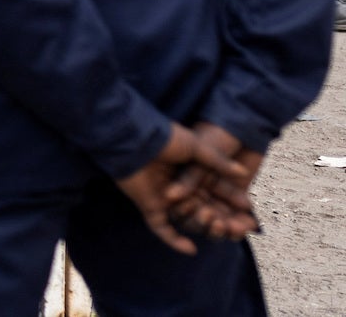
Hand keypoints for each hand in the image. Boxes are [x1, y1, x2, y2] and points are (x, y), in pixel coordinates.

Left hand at [117, 123, 251, 254]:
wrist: (135, 139)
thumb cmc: (164, 138)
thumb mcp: (196, 147)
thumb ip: (217, 162)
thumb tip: (242, 173)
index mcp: (190, 173)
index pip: (216, 192)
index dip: (233, 201)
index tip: (250, 211)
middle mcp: (179, 188)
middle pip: (205, 209)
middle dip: (225, 219)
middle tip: (244, 229)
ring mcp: (164, 198)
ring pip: (188, 220)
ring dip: (204, 227)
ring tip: (221, 230)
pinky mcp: (149, 206)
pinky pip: (162, 228)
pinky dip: (174, 240)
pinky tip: (191, 249)